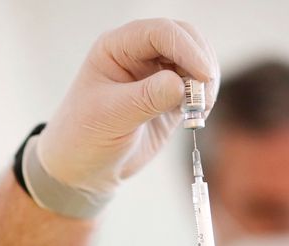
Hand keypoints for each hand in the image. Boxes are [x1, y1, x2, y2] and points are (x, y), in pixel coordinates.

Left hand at [37, 18, 219, 195]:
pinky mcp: (169, 96)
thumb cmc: (83, 138)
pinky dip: (204, 97)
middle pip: (184, 39)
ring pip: (195, 61)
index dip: (186, 49)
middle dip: (200, 63)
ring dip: (205, 82)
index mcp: (116, 48)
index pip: (159, 33)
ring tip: (200, 110)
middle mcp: (137, 55)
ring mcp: (155, 74)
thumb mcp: (111, 117)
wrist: (83, 169)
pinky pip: (196, 86)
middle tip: (205, 97)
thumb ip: (145, 98)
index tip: (203, 76)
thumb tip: (179, 84)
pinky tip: (197, 115)